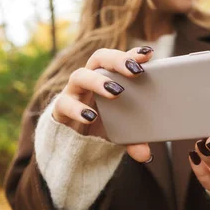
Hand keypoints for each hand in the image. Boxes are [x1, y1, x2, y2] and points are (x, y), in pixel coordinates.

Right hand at [52, 46, 154, 162]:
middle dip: (118, 61)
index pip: (120, 59)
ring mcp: (74, 92)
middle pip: (100, 58)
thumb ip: (134, 140)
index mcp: (108, 77)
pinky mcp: (60, 109)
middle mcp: (90, 79)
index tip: (148, 54)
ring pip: (80, 75)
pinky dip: (77, 109)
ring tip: (116, 92)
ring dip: (98, 81)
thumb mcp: (122, 132)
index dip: (132, 54)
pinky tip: (91, 116)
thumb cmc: (102, 126)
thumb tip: (145, 155)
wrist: (71, 142)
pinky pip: (65, 104)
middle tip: (135, 71)